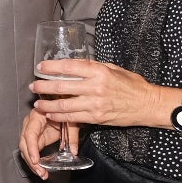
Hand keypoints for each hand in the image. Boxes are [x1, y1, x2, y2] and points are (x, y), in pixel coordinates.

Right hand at [18, 107, 73, 180]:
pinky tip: (41, 169)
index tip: (36, 160)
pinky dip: (35, 161)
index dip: (32, 148)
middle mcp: (30, 124)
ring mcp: (30, 132)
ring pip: (26, 150)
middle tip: (41, 172)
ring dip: (32, 163)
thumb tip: (73, 151)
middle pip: (25, 145)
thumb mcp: (70, 121)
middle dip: (31, 161)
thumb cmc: (63, 108)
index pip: (30, 135)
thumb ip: (72, 135)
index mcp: (37, 117)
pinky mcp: (35, 138)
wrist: (60, 102)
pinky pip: (31, 151)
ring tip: (42, 174)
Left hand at [29, 59, 160, 129]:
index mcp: (99, 72)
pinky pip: (73, 118)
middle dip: (44, 87)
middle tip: (34, 86)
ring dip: (48, 105)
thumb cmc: (132, 85)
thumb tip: (74, 64)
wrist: (147, 104)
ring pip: (64, 105)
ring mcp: (95, 104)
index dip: (51, 67)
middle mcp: (95, 87)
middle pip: (62, 86)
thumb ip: (93, 67)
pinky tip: (50, 114)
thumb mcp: (113, 69)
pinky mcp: (96, 117)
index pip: (69, 67)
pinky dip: (59, 116)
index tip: (40, 67)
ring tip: (38, 103)